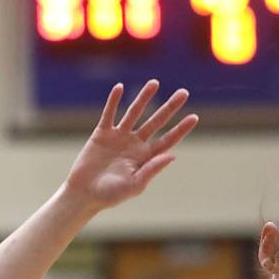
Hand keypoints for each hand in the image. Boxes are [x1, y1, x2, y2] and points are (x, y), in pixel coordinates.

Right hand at [62, 80, 197, 209]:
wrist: (84, 194)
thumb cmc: (110, 195)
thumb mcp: (134, 186)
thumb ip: (152, 170)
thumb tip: (173, 155)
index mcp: (146, 157)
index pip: (167, 140)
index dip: (181, 129)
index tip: (194, 117)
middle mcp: (135, 144)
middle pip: (156, 121)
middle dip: (170, 107)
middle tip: (184, 93)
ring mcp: (119, 137)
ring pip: (134, 112)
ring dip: (144, 98)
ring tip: (155, 83)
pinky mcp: (102, 134)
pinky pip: (109, 114)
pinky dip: (113, 101)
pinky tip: (120, 88)